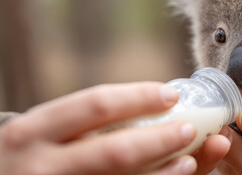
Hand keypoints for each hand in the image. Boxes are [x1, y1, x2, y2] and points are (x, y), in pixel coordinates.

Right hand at [0, 82, 200, 174]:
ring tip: (191, 160)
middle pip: (117, 150)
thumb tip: (155, 105)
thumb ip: (86, 122)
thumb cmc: (31, 155)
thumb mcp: (44, 133)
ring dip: (165, 173)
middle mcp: (43, 164)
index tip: (171, 95)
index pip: (97, 105)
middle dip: (161, 139)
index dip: (139, 98)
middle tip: (190, 128)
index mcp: (37, 130)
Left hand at [218, 105, 241, 174]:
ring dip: (228, 135)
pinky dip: (239, 144)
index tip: (220, 96)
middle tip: (225, 100)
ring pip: (229, 158)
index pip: (223, 141)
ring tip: (233, 110)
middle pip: (221, 151)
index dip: (218, 117)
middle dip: (220, 126)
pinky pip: (241, 163)